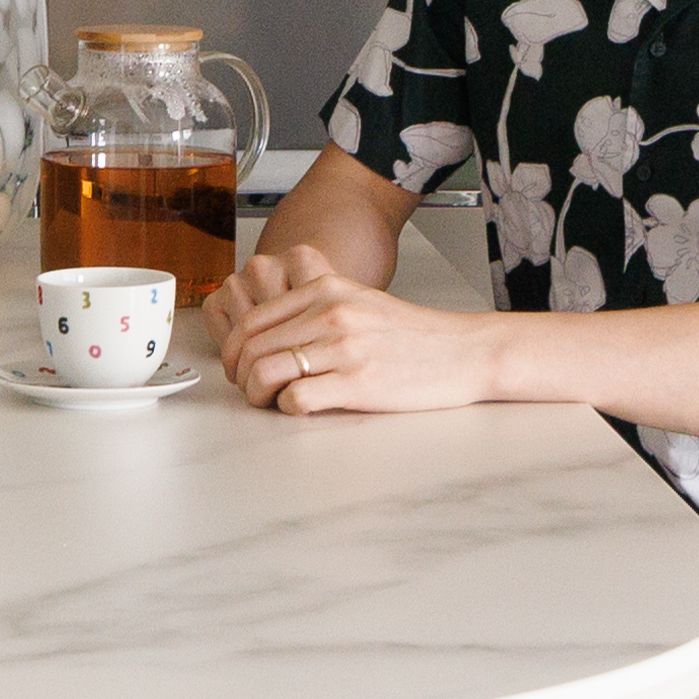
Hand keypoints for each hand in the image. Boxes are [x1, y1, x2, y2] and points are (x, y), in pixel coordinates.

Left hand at [216, 250, 493, 414]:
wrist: (463, 352)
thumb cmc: (411, 335)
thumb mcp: (359, 300)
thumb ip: (314, 306)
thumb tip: (263, 330)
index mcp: (326, 290)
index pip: (253, 319)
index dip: (235, 349)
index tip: (238, 367)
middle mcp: (331, 314)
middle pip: (253, 347)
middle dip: (241, 375)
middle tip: (250, 390)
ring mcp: (344, 348)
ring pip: (266, 372)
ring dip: (258, 394)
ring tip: (271, 401)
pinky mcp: (357, 383)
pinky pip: (296, 399)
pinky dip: (288, 408)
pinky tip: (303, 407)